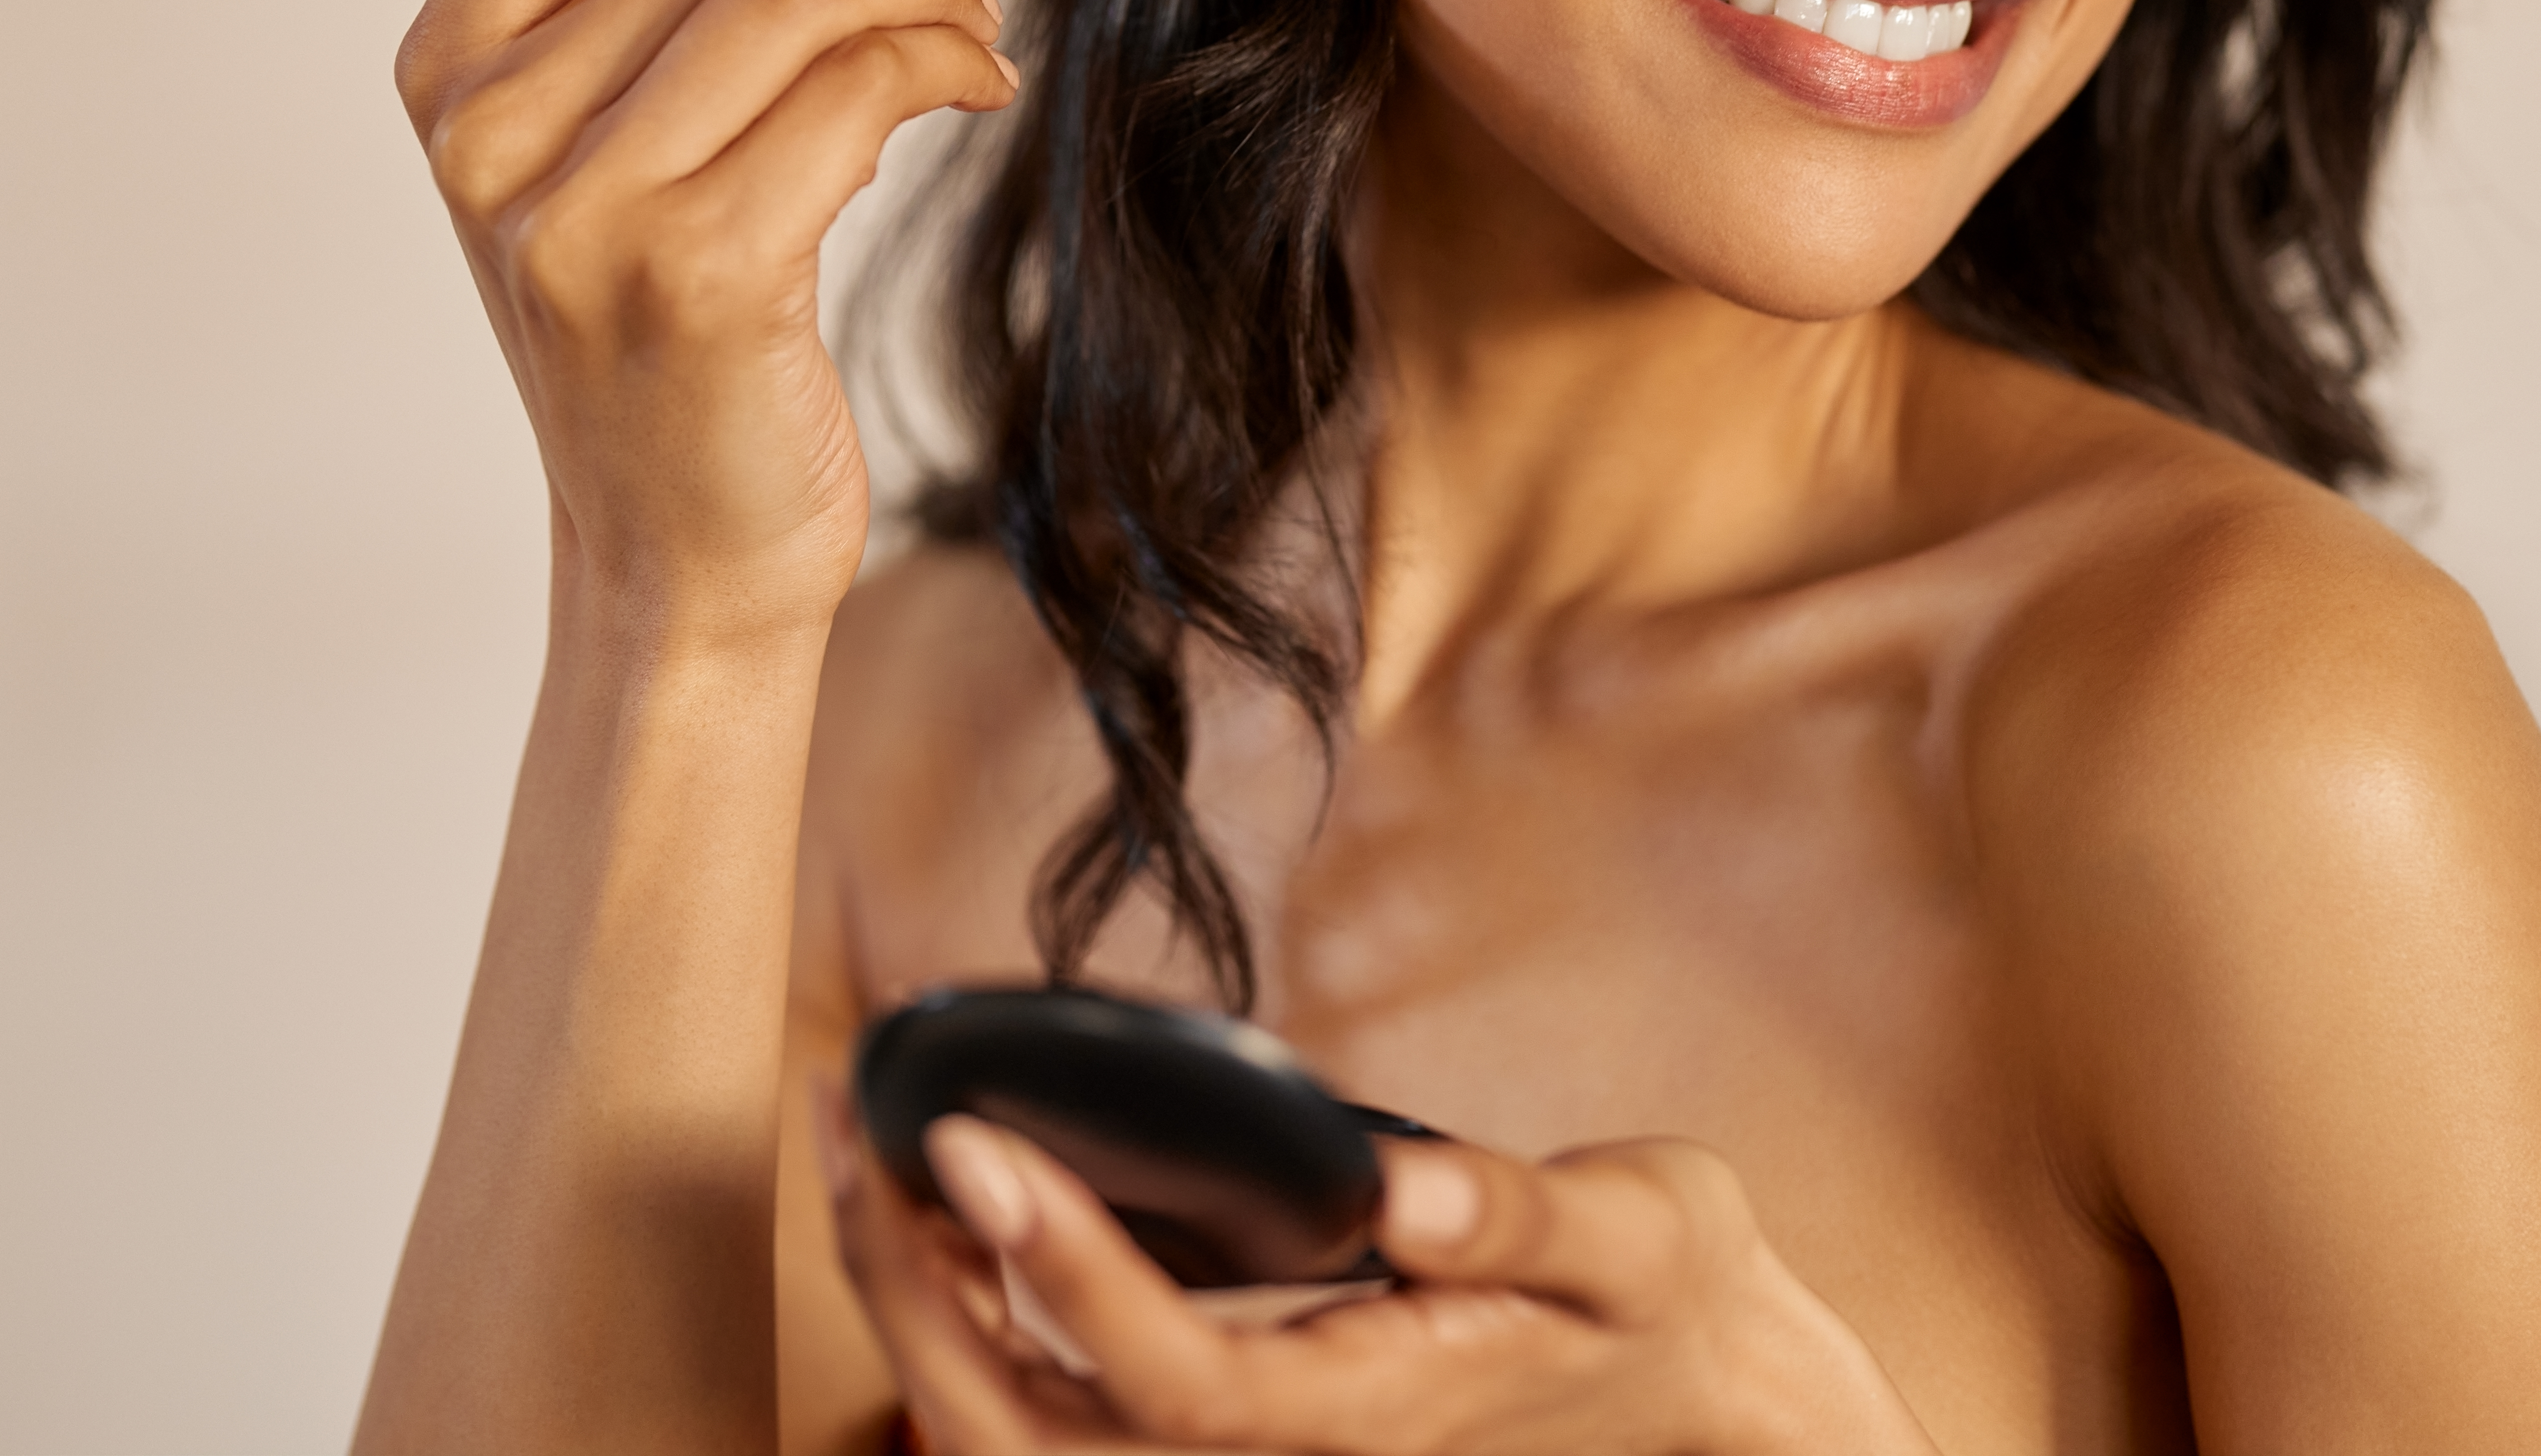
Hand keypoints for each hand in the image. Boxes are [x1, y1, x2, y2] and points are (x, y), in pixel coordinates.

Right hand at [392, 0, 1024, 642]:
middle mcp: (491, 129)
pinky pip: (858, 89)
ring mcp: (583, 209)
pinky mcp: (696, 274)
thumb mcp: (603, 114)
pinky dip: (948, 64)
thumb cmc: (665, 322)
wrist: (681, 556)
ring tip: (980, 18)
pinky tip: (975, 91)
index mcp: (452, 63)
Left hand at [818, 1089, 1939, 1455]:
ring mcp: (1241, 1455)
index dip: (1058, 1272)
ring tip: (857, 1144)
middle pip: (1040, 1430)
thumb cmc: (1656, 1301)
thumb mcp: (1637, 1234)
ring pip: (1017, 1433)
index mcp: (1366, 1413)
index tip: (969, 1143)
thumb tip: (1399, 1186)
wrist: (1689, 1392)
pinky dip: (965, 1313)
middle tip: (851, 1118)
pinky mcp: (1220, 1423)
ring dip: (915, 1300)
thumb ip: (1517, 1216)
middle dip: (920, 1288)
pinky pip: (1049, 1404)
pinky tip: (935, 1203)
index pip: (1170, 1380)